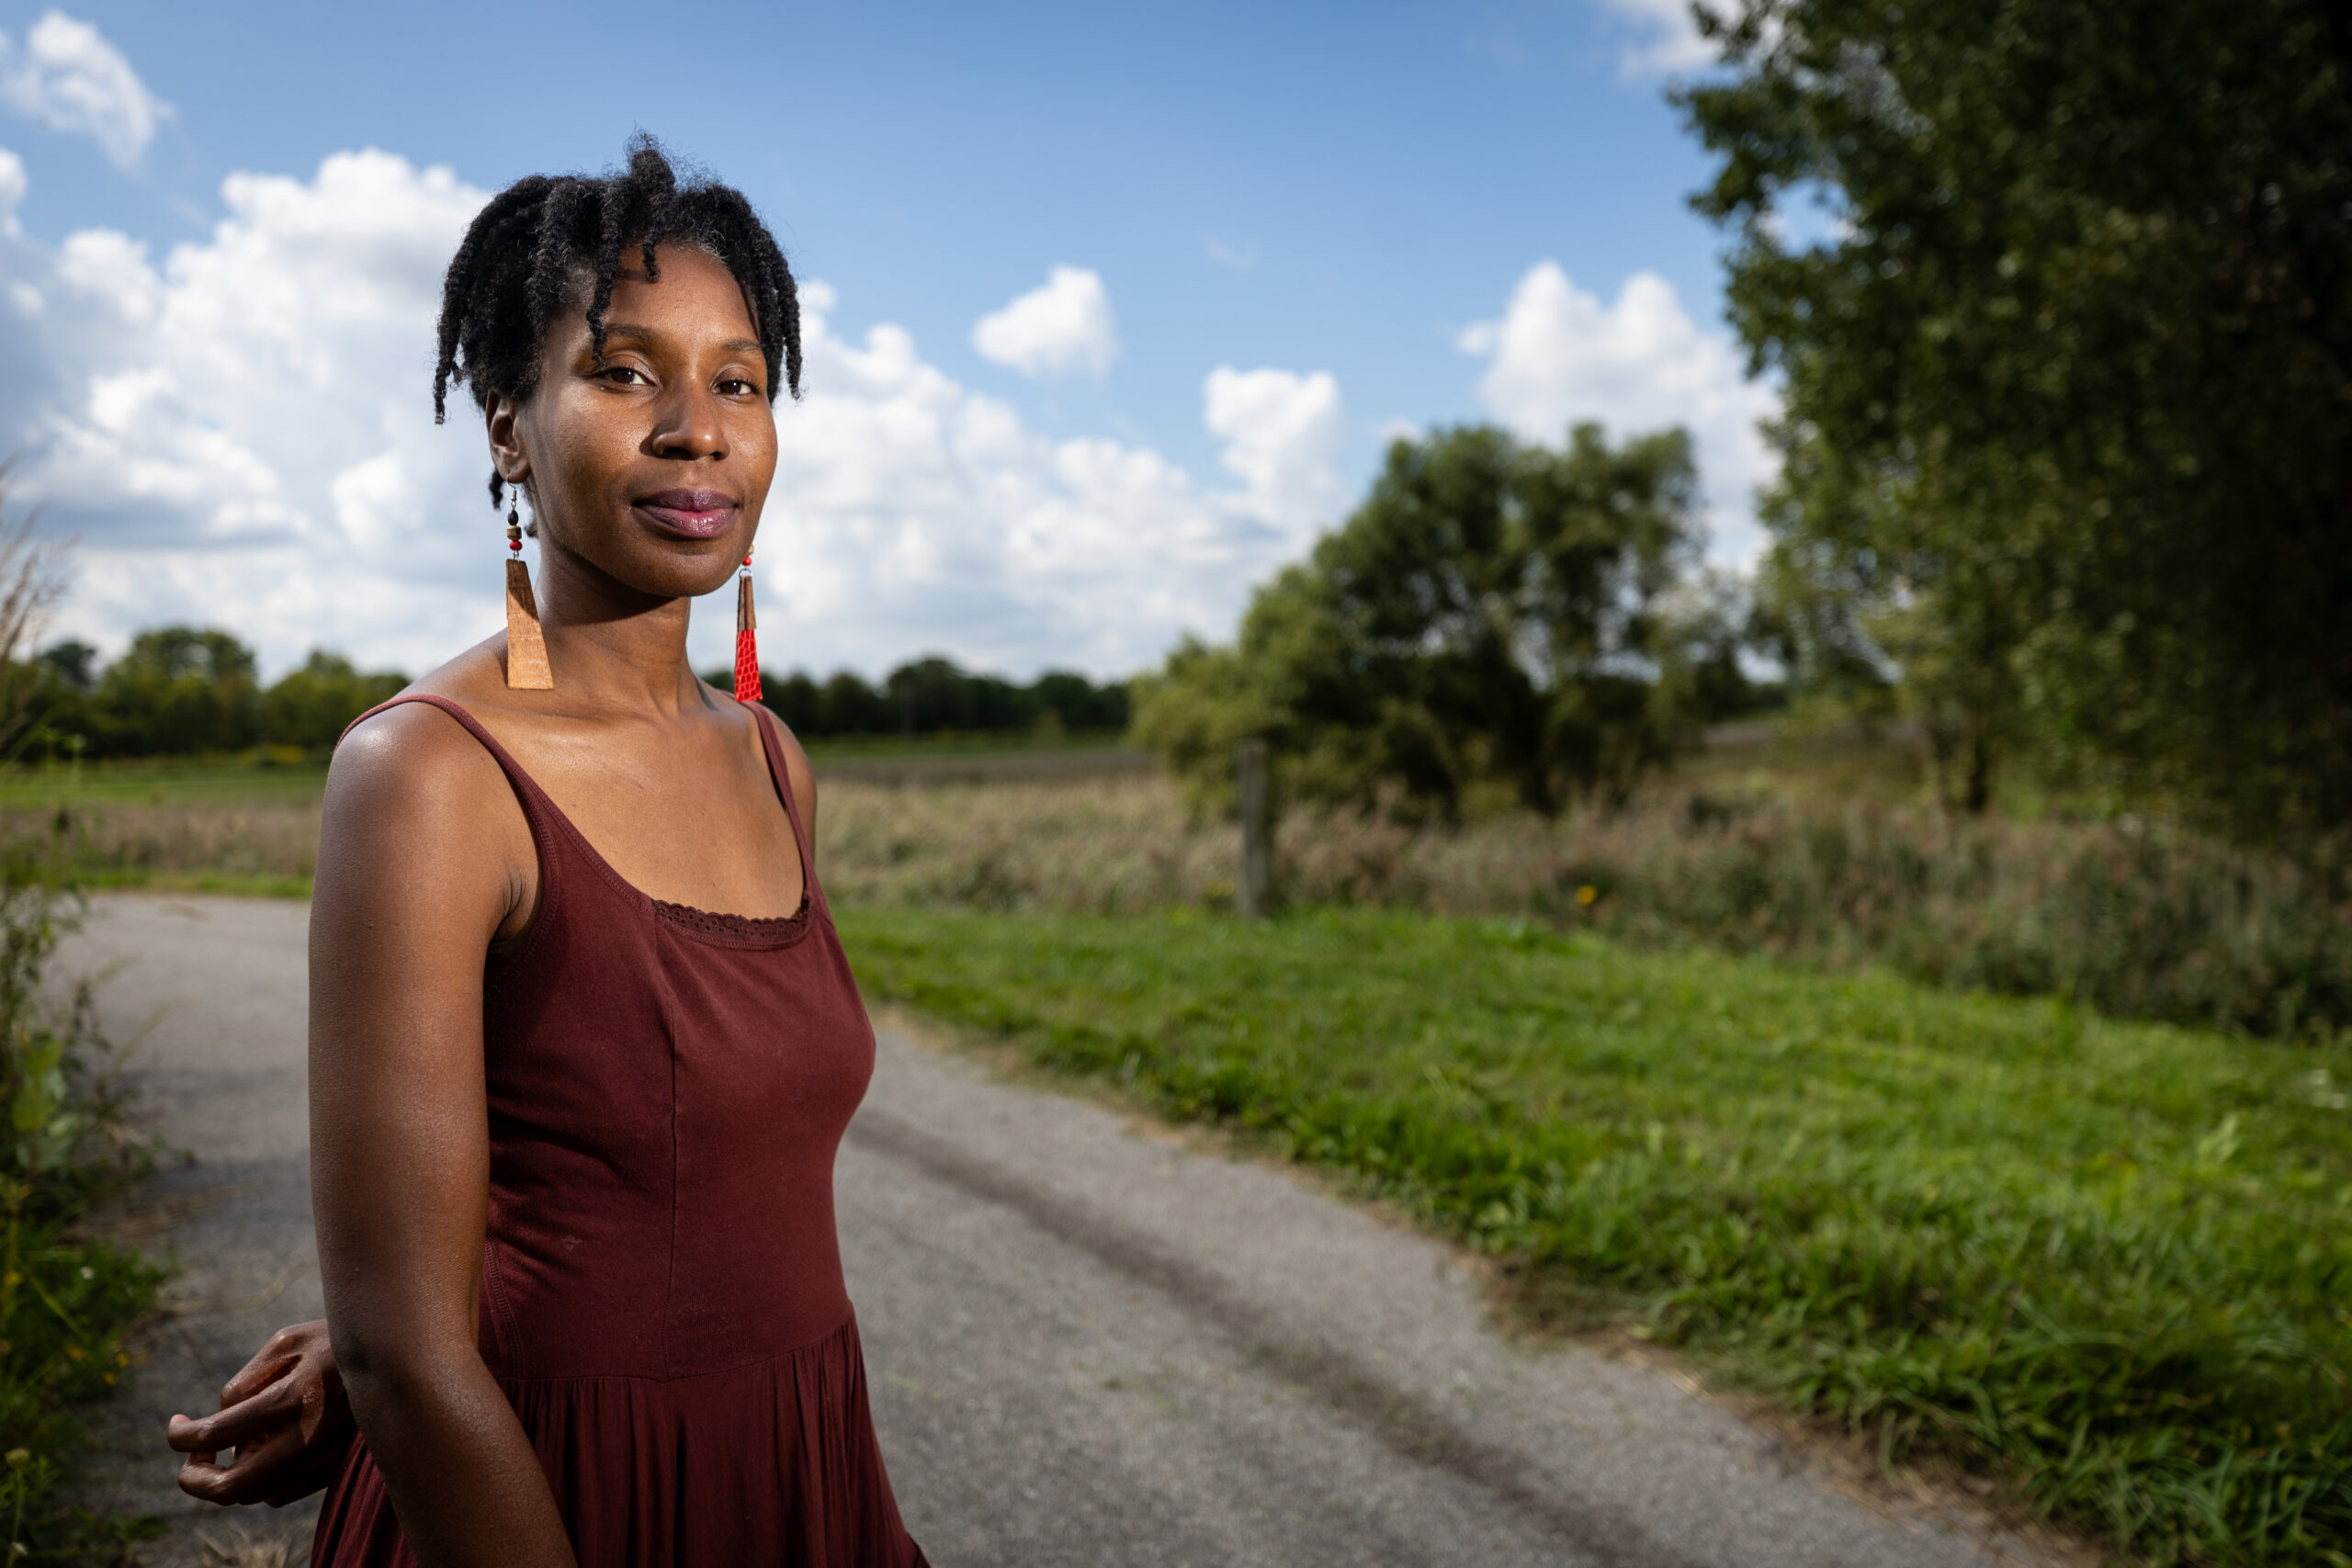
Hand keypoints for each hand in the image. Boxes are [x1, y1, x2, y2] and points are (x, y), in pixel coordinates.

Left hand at [166, 1319, 355, 1506]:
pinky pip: (280, 1493)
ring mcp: (323, 1459)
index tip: (177, 1426)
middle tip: (192, 1461)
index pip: (214, 1434)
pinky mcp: (334, 1470)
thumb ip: (246, 1381)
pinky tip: (267, 1449)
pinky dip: (261, 1479)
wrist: (401, 1355)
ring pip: (254, 1494)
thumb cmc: (335, 1339)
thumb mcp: (287, 1341)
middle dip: (195, 1480)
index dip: (181, 1435)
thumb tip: (221, 1421)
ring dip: (233, 1474)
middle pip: (230, 1489)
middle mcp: (307, 1438)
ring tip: (240, 1442)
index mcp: (292, 1399)